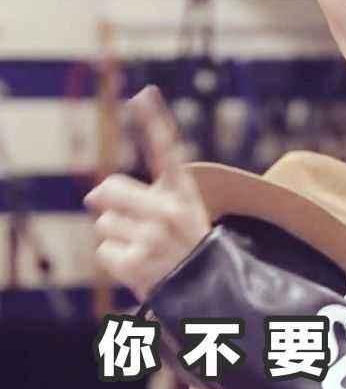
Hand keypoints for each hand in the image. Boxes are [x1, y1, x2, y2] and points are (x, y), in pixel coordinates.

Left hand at [84, 85, 211, 300]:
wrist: (210, 294)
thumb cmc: (189, 250)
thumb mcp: (181, 218)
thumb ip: (141, 198)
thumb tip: (93, 192)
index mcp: (184, 195)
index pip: (168, 151)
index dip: (154, 121)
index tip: (143, 94)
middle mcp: (169, 211)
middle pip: (109, 189)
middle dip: (108, 202)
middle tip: (128, 220)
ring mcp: (152, 237)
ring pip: (104, 224)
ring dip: (117, 238)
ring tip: (146, 252)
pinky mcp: (136, 262)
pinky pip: (104, 252)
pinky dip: (116, 262)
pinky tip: (141, 269)